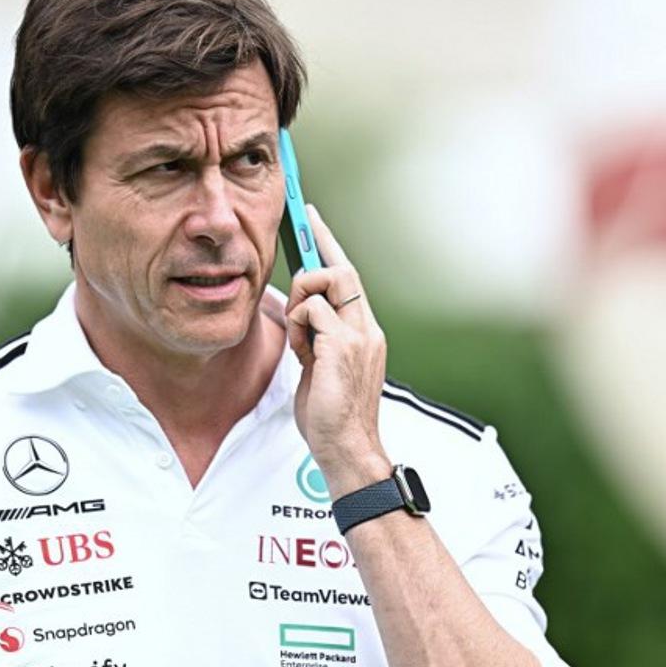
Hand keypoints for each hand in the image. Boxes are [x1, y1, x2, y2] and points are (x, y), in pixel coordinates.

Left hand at [285, 205, 390, 495]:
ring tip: (298, 335)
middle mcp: (367, 328)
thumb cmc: (331, 416)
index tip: (311, 217)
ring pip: (328, 281)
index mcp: (364, 332)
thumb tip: (297, 315)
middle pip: (343, 268)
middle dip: (316, 249)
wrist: (346, 449)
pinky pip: (313, 309)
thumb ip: (315, 339)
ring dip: (302, 300)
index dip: (328, 244)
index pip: (349, 277)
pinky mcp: (343, 346)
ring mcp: (359, 335)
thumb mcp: (320, 368)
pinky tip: (301, 352)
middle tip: (298, 251)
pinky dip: (299, 324)